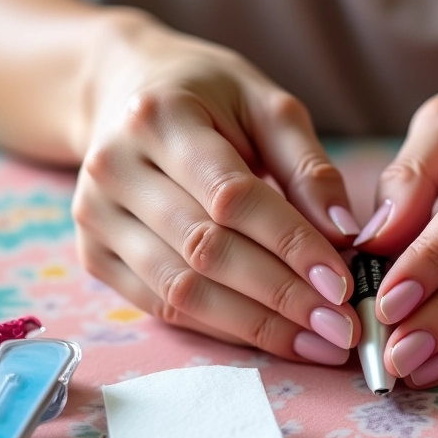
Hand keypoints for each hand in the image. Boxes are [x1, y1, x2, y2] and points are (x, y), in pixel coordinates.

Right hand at [72, 14, 361, 363]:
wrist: (126, 94)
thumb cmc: (209, 97)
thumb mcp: (266, 106)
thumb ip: (307, 167)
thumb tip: (343, 234)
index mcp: (160, 117)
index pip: (232, 196)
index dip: (290, 244)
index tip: (342, 284)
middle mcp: (115, 168)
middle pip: (205, 250)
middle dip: (281, 296)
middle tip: (341, 328)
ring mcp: (95, 216)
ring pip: (181, 289)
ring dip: (256, 325)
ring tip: (317, 343)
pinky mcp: (94, 254)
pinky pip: (162, 306)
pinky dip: (222, 328)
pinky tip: (272, 337)